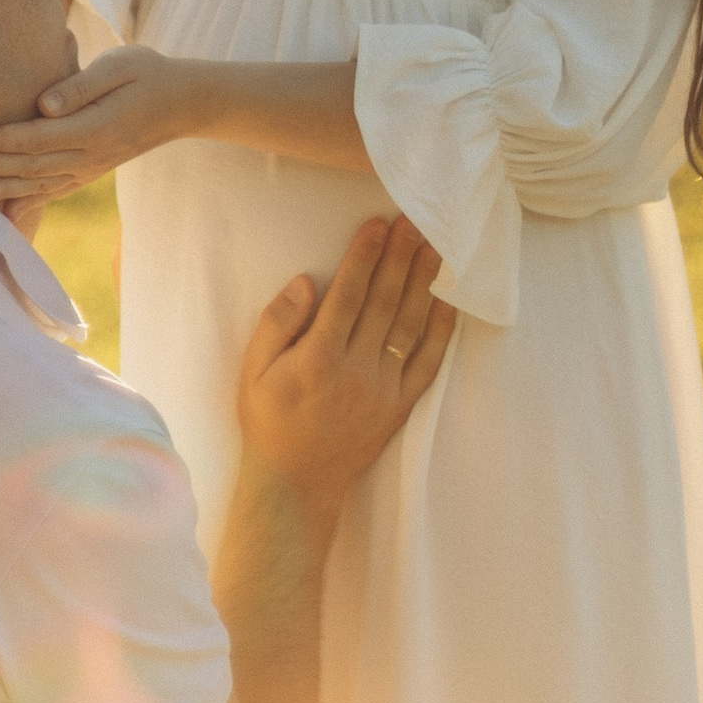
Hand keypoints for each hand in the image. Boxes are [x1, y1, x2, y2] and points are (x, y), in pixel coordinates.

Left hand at [0, 48, 208, 210]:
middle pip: (30, 166)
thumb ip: (81, 85)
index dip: (0, 142)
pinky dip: (28, 201)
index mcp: (94, 127)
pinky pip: (55, 191)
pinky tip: (7, 209)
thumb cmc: (146, 73)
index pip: (37, 138)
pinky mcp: (91, 172)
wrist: (181, 103)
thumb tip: (44, 105)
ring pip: (39, 184)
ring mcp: (91, 168)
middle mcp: (90, 155)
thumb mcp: (119, 66)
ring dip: (2, 190)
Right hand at [236, 217, 453, 530]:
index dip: (365, 256)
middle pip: (384, 302)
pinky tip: (448, 300)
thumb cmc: (268, 420)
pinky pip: (427, 362)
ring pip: (410, 325)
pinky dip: (442, 330)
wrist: (296, 482)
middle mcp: (356, 370)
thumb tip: (305, 281)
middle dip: (400, 256)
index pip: (348, 294)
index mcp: (318, 358)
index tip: (378, 223)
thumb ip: (277, 323)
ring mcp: (383, 389)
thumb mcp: (253, 371)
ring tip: (435, 246)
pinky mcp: (400, 405)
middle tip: (414, 220)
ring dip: (424, 282)